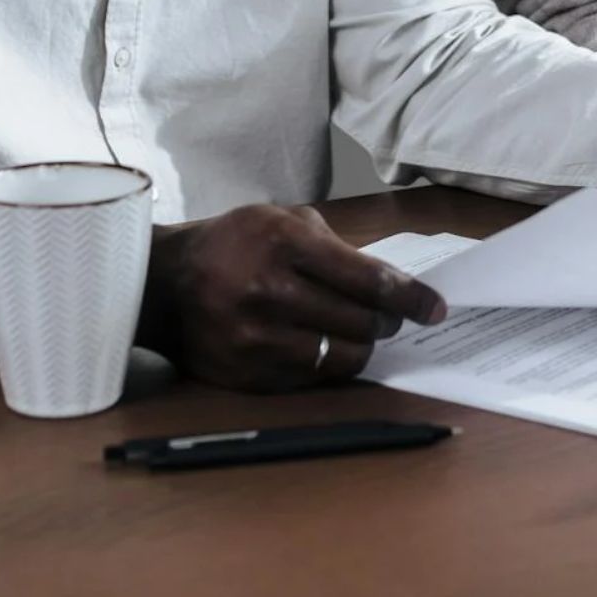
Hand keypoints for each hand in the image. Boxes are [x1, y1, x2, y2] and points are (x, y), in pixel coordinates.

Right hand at [137, 204, 446, 391]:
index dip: (411, 297)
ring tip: (355, 330)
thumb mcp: (279, 220)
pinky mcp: (249, 374)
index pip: (369, 279)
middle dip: (387, 320)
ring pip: (346, 356)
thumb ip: (336, 246)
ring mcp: (258, 339)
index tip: (435, 308)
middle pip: (365, 321)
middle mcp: (270, 292)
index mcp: (283, 244)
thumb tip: (392, 282)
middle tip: (386, 315)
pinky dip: (327, 362)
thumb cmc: (231, 244)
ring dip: (362, 344)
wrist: (161, 285)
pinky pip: (315, 377)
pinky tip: (316, 342)